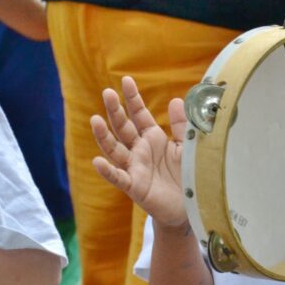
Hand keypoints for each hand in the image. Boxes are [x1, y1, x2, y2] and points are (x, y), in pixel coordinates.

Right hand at [91, 76, 187, 228]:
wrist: (189, 204)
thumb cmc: (187, 173)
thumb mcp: (186, 146)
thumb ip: (181, 125)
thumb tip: (176, 99)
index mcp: (152, 138)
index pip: (139, 114)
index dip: (132, 98)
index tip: (126, 80)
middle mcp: (140, 150)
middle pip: (123, 127)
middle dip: (115, 110)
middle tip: (107, 92)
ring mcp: (134, 167)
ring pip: (114, 150)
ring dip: (104, 136)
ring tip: (95, 120)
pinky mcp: (134, 186)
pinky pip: (118, 177)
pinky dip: (107, 171)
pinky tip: (97, 161)